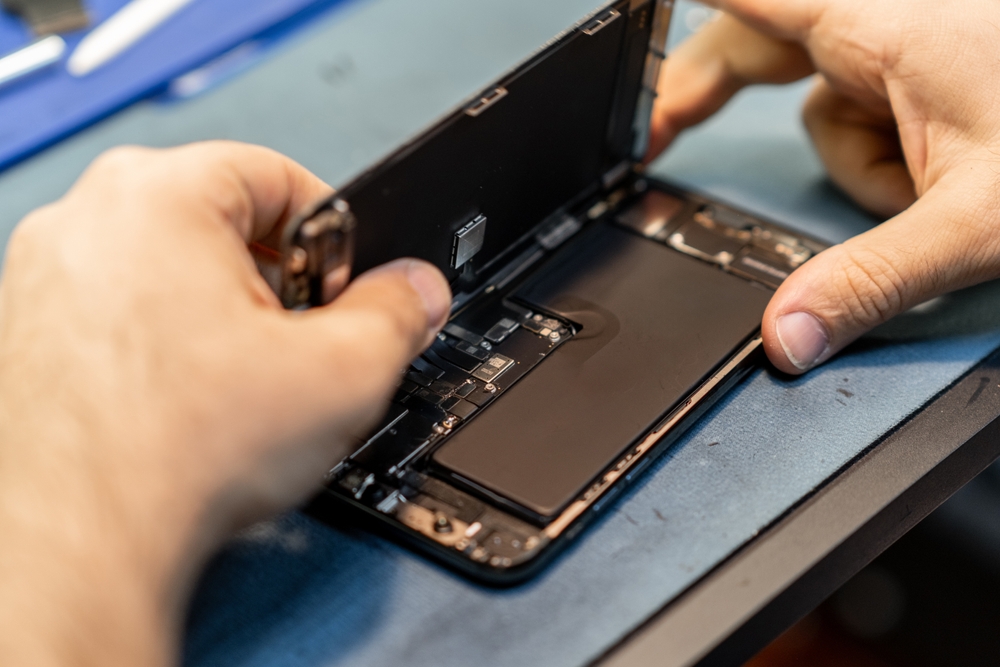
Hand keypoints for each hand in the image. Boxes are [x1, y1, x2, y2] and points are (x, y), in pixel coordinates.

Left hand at [0, 142, 450, 665]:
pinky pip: (121, 305)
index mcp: (158, 194)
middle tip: (301, 341)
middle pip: (222, 219)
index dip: (334, 236)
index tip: (346, 285)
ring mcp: (45, 274)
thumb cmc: (175, 455)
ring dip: (221, 308)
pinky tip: (190, 397)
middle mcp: (86, 217)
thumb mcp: (342, 373)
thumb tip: (414, 290)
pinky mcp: (26, 328)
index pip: (279, 175)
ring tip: (243, 380)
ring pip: (170, 264)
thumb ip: (397, 313)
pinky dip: (165, 337)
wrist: (78, 545)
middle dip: (278, 276)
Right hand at [648, 0, 999, 372]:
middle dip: (710, 91)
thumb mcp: (981, 222)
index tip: (630, 32)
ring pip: (828, 97)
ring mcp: (916, 46)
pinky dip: (884, 156)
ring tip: (913, 196)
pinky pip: (873, 113)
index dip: (686, 13)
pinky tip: (934, 182)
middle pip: (761, 41)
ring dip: (849, 155)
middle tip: (657, 132)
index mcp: (886, 26)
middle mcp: (893, 23)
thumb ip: (872, 281)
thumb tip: (785, 335)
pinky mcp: (938, 74)